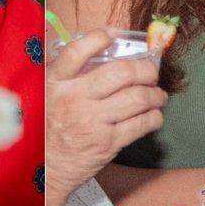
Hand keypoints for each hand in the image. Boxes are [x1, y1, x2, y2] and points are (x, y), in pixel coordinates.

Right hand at [45, 30, 167, 201]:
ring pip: (137, 98)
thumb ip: (67, 74)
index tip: (115, 35)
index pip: (76, 52)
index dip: (99, 38)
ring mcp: (92, 121)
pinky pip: (141, 124)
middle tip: (151, 73)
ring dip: (155, 94)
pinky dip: (154, 116)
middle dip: (145, 70)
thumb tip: (103, 52)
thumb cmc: (49, 129)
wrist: (46, 170)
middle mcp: (73, 99)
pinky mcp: (107, 143)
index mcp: (55, 83)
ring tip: (158, 95)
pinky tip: (154, 114)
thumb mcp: (46, 96)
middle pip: (120, 73)